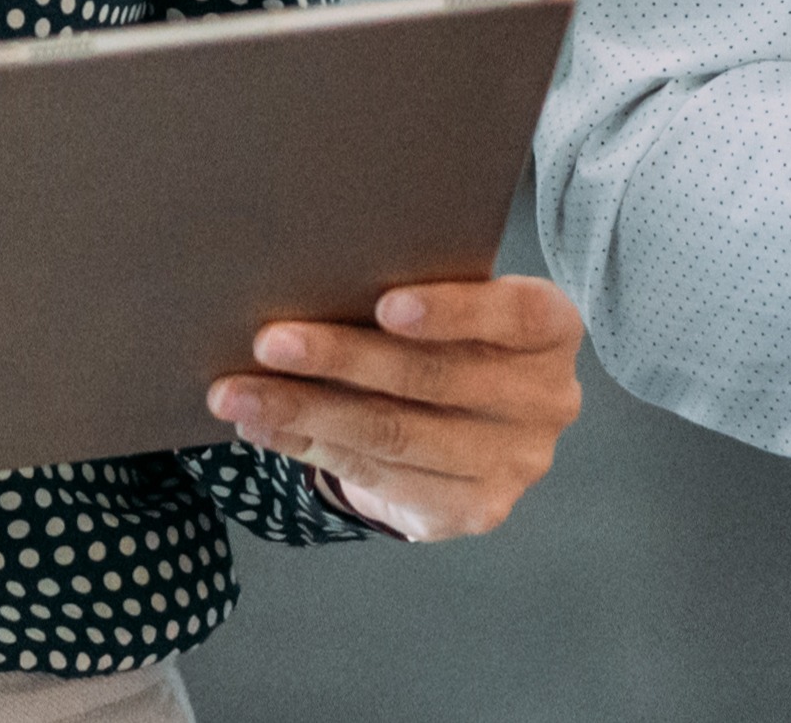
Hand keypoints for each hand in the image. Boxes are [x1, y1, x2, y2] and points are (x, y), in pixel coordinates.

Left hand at [206, 276, 583, 539]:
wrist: (474, 428)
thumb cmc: (449, 340)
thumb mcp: (450, 308)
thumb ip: (406, 297)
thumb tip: (302, 280)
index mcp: (551, 330)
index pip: (513, 315)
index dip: (452, 312)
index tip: (384, 305)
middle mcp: (546, 400)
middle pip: (434, 379)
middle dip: (342, 358)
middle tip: (269, 342)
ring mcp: (515, 463)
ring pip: (396, 434)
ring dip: (307, 410)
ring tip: (239, 393)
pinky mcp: (475, 509)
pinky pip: (380, 476)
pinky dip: (311, 446)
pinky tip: (263, 426)